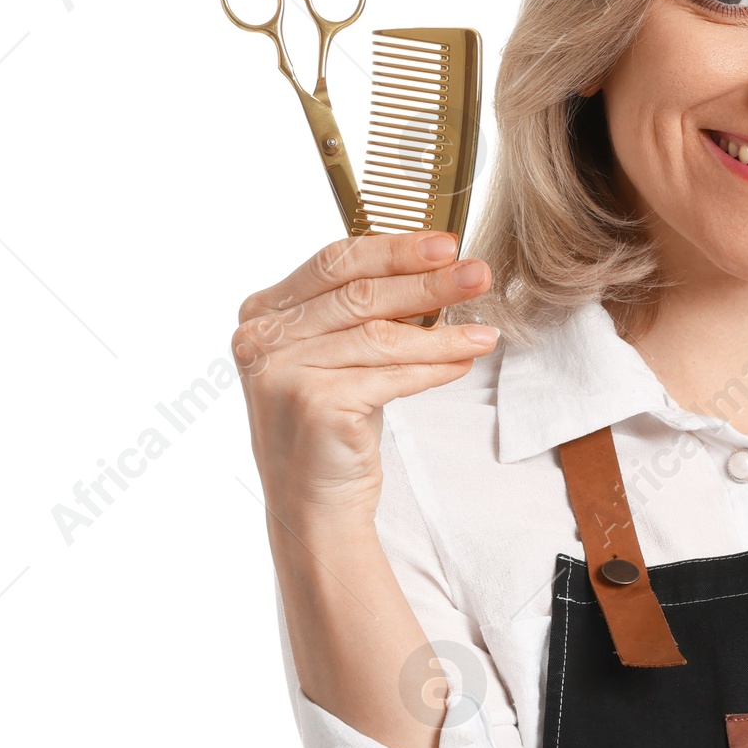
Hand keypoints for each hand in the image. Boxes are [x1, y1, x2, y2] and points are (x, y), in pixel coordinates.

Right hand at [233, 232, 497, 523]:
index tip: (445, 243)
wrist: (313, 504)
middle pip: (360, 295)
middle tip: (479, 273)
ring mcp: (283, 372)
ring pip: (381, 337)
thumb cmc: (331, 427)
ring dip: (442, 331)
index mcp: (263, 314)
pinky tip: (464, 360)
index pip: (335, 262)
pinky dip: (434, 368)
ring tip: (485, 330)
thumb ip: (361, 313)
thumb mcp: (335, 359)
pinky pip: (391, 376)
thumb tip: (438, 269)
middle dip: (428, 282)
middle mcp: (262, 339)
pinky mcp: (314, 404)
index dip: (394, 249)